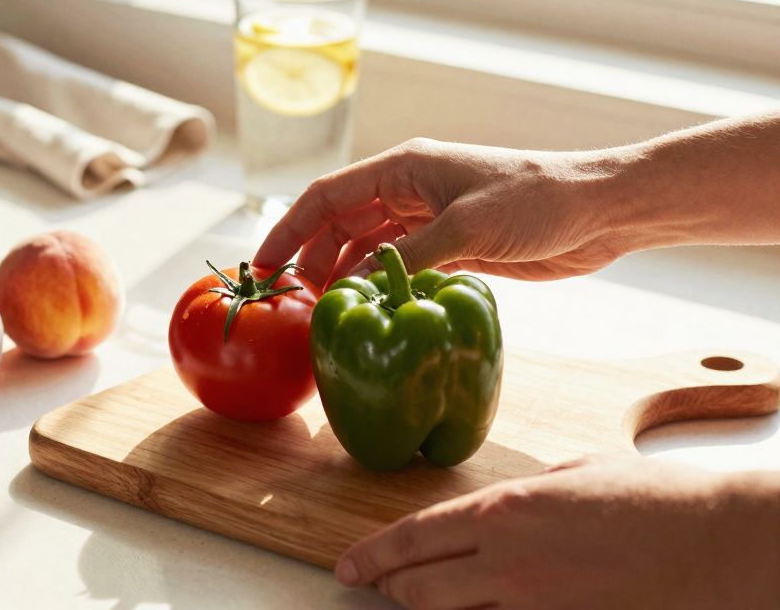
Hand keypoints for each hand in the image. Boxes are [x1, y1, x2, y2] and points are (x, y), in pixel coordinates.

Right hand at [253, 138, 634, 288]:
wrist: (599, 210)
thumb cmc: (538, 199)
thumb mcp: (469, 226)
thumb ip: (413, 256)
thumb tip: (368, 288)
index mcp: (403, 168)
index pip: (326, 196)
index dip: (288, 229)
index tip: (262, 264)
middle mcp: (408, 192)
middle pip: (339, 225)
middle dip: (312, 260)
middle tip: (294, 303)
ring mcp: (428, 221)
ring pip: (366, 250)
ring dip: (344, 278)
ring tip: (326, 313)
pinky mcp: (451, 248)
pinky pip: (399, 269)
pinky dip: (380, 288)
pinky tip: (370, 311)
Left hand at [336, 454, 779, 609]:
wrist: (721, 543)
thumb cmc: (658, 500)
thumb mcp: (577, 473)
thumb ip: (530, 493)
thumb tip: (509, 506)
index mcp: (506, 509)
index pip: (414, 536)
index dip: (373, 554)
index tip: (348, 565)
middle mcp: (508, 559)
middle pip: (419, 586)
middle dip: (391, 586)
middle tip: (374, 584)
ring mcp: (534, 604)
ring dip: (429, 608)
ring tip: (414, 599)